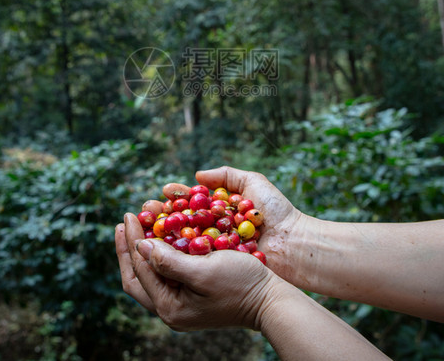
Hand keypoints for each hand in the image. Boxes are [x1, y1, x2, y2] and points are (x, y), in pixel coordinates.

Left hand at [115, 212, 280, 330]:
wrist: (271, 302)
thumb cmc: (242, 283)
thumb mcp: (204, 269)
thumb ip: (169, 261)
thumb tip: (141, 246)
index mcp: (170, 307)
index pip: (140, 269)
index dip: (132, 240)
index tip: (130, 215)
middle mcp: (171, 311)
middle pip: (137, 277)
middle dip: (128, 249)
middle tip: (125, 221)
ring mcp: (181, 306)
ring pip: (150, 276)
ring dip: (142, 251)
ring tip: (138, 227)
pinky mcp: (192, 299)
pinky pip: (166, 276)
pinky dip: (159, 256)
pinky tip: (162, 239)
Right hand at [162, 166, 306, 281]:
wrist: (296, 244)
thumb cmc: (278, 213)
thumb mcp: (254, 184)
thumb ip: (227, 176)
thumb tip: (197, 174)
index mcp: (220, 210)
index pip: (190, 201)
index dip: (175, 197)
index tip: (163, 192)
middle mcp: (214, 230)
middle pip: (180, 221)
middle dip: (162, 215)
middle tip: (147, 210)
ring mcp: (214, 250)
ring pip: (182, 241)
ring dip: (163, 235)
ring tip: (148, 227)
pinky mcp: (218, 268)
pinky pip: (193, 260)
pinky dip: (177, 255)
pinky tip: (162, 249)